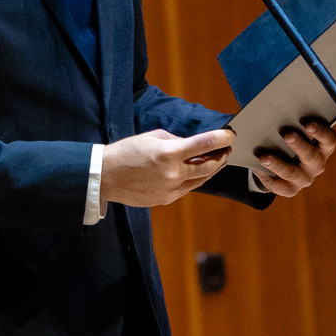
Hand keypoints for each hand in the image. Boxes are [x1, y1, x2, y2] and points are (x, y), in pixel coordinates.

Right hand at [102, 128, 233, 207]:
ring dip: (211, 169)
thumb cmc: (127, 152)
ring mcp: (170, 189)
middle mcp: (173, 173)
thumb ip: (177, 141)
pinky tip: (196, 172)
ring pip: (201, 180)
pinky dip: (195, 179)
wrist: (105, 176)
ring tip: (216, 160)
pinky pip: (187, 189)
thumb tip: (194, 145)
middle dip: (221, 156)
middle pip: (209, 166)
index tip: (231, 135)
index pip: (204, 145)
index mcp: (169, 153)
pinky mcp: (166, 199)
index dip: (222, 139)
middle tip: (226, 149)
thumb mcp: (153, 137)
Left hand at [251, 117, 335, 197]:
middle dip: (299, 146)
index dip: (321, 133)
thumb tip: (275, 108)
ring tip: (264, 157)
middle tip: (288, 135)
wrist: (282, 160)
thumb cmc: (288, 137)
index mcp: (324, 147)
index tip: (308, 125)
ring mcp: (304, 179)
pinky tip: (257, 168)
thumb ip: (291, 120)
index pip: (329, 140)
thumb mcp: (294, 128)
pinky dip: (267, 176)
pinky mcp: (290, 190)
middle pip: (311, 156)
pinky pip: (278, 185)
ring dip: (278, 164)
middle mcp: (317, 164)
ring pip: (292, 173)